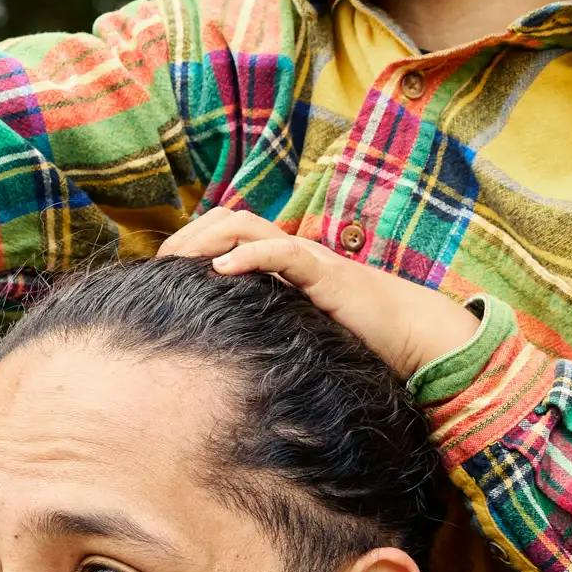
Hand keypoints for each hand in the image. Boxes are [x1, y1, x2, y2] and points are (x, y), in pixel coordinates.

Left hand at [157, 203, 485, 378]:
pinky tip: (222, 269)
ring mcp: (309, 259)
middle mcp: (292, 251)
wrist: (411, 334)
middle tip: (161, 264)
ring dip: (209, 239)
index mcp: (282, 261)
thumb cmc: (358, 337)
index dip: (192, 241)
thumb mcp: (298, 329)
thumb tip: (223, 351)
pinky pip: (283, 254)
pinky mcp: (326, 275)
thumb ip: (267, 324)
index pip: (228, 232)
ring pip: (249, 226)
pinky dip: (250, 256)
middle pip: (229, 219)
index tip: (162, 270)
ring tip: (181, 262)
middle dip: (190, 235)